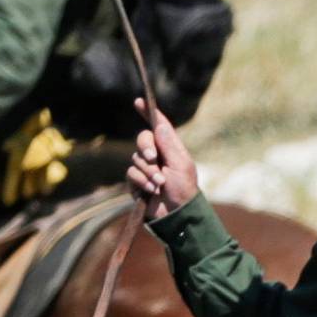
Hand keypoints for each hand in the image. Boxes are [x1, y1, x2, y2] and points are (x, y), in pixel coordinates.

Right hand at [128, 101, 197, 219]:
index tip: (139, 101)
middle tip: (154, 158)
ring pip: (136, 159)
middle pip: (142, 139)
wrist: (176, 215)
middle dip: (146, 147)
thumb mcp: (181, 165)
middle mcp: (156, 155)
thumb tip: (159, 124)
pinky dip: (141, 181)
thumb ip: (169, 145)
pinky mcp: (136, 182)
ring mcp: (145, 168)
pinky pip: (131, 173)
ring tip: (160, 184)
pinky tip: (151, 190)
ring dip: (148, 172)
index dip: (148, 112)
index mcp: (170, 147)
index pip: (157, 125)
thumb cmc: (184, 189)